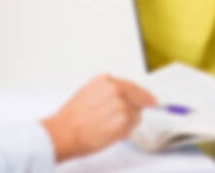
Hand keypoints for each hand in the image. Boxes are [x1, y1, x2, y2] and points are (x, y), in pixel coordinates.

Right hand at [40, 74, 155, 161]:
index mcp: (106, 80)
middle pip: (139, 99)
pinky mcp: (124, 121)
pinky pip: (132, 128)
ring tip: (108, 128)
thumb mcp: (88, 93)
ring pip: (136, 115)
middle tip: (123, 120)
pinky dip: (124, 132)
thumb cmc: (71, 118)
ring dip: (128, 123)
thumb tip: (124, 98)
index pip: (133, 86)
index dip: (144, 95)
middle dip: (134, 110)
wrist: (63, 133)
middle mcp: (116, 89)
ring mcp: (122, 104)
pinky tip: (109, 133)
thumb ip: (108, 92)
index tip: (151, 100)